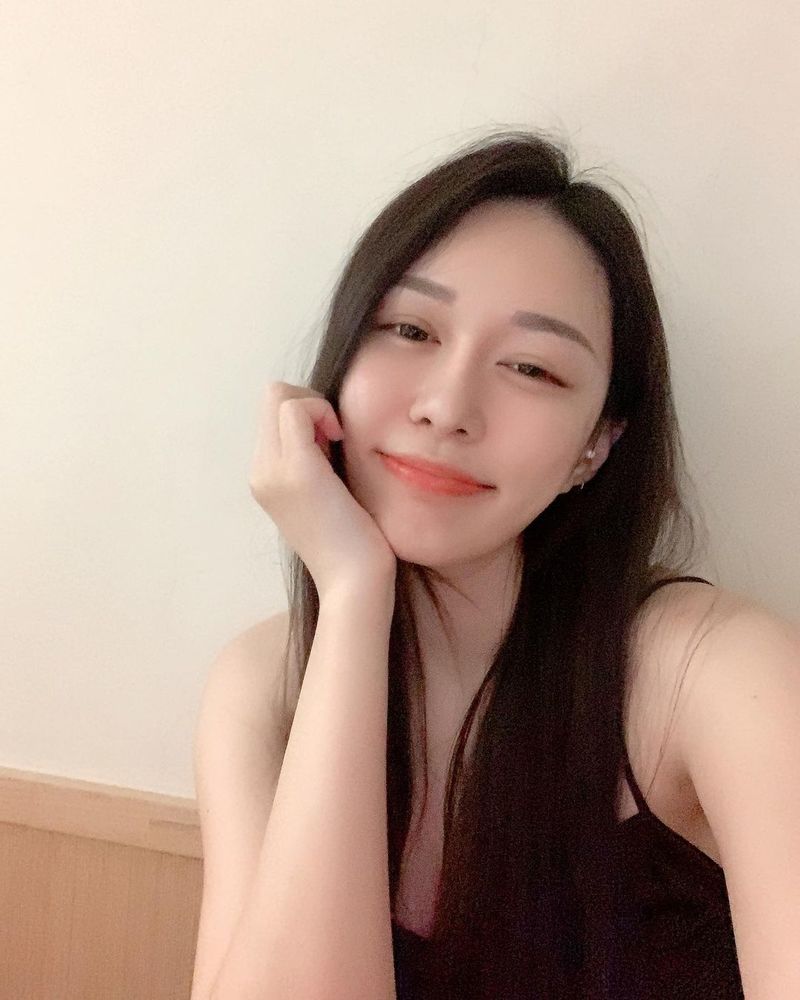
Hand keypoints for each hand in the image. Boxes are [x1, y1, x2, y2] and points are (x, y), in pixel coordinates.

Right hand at [248, 381, 396, 596]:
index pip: (272, 410)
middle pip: (271, 396)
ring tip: (337, 444)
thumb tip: (329, 427)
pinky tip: (341, 440)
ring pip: (279, 395)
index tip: (335, 442)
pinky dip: (322, 411)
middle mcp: (260, 472)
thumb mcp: (327, 493)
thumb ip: (318, 460)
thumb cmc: (355, 542)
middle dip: (310, 404)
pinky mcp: (296, 471)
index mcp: (266, 477)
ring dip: (316, 407)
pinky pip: (295, 408)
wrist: (354, 583)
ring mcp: (273, 471)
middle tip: (336, 440)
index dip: (307, 412)